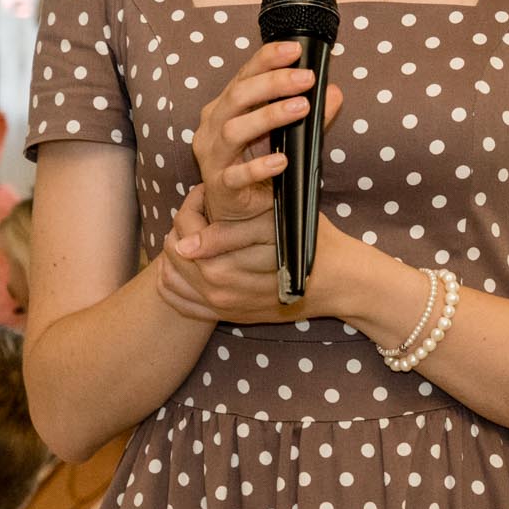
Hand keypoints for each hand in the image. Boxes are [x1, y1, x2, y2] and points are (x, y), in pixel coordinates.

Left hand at [159, 182, 350, 325]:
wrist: (336, 280)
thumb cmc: (309, 243)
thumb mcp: (274, 226)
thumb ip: (228, 232)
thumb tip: (186, 244)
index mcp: (228, 267)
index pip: (187, 231)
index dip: (191, 205)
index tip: (205, 191)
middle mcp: (221, 293)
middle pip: (176, 256)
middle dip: (181, 226)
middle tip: (199, 209)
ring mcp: (224, 308)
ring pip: (174, 280)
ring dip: (172, 254)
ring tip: (193, 233)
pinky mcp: (229, 317)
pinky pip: (184, 304)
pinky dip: (173, 285)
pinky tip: (180, 266)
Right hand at [192, 42, 343, 225]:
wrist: (236, 211)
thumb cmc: (257, 163)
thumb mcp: (287, 135)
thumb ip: (310, 114)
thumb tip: (334, 93)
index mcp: (226, 106)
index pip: (244, 74)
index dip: (267, 59)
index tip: (295, 49)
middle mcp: (213, 126)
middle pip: (238, 96)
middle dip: (274, 83)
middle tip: (306, 78)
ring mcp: (214, 157)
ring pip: (233, 131)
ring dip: (269, 117)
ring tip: (302, 108)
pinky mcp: (220, 186)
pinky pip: (236, 176)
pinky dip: (259, 167)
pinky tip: (281, 161)